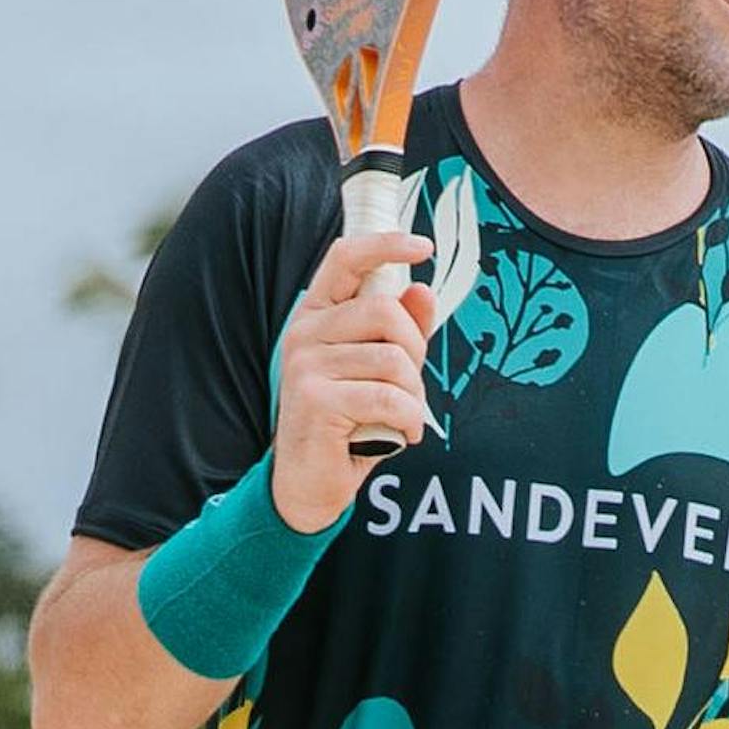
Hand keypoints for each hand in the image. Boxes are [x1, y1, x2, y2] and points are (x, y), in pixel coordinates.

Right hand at [268, 232, 438, 531]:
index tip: (424, 247)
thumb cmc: (349, 421)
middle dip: (415, 350)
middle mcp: (303, 332)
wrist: (310, 484)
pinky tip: (401, 434)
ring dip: (414, 395)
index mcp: (318, 316)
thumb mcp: (380, 371)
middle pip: (385, 312)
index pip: (344, 258)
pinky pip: (388, 396)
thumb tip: (422, 290)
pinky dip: (409, 419)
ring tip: (401, 416)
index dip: (385, 245)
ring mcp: (304, 364)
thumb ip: (401, 331)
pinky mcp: (313, 399)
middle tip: (409, 386)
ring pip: (393, 359)